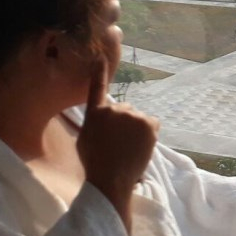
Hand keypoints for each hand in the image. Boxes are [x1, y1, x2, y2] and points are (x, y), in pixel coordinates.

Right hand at [77, 60, 158, 225]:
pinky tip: (140, 146)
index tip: (100, 57)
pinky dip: (149, 132)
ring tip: (128, 148)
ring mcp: (133, 115)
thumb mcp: (85, 138)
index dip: (99, 71)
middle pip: (124, 110)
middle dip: (123, 122)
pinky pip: (151, 123)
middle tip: (117, 143)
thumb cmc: (94, 162)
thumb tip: (103, 116)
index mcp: (95, 113)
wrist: (110, 179)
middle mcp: (115, 109)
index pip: (97, 87)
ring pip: (138, 118)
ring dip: (135, 129)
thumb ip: (95, 121)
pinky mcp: (149, 123)